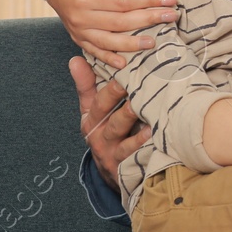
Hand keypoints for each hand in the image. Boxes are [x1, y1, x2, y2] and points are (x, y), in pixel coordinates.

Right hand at [35, 0, 179, 68]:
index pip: (123, 1)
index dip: (148, 0)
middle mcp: (81, 16)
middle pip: (120, 22)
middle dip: (149, 19)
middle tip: (171, 16)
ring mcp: (78, 30)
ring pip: (108, 41)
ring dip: (132, 44)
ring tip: (153, 42)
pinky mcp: (77, 38)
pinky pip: (94, 51)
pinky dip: (108, 59)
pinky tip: (124, 64)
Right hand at [69, 56, 149, 190]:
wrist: (112, 172)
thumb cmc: (105, 132)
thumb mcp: (92, 111)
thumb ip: (86, 86)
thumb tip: (75, 59)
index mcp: (92, 122)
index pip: (98, 103)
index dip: (111, 89)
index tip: (123, 72)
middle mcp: (100, 138)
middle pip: (113, 120)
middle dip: (126, 106)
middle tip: (137, 88)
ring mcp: (114, 154)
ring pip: (125, 140)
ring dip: (136, 126)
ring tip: (148, 111)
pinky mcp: (126, 167)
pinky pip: (136, 156)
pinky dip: (145, 146)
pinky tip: (155, 134)